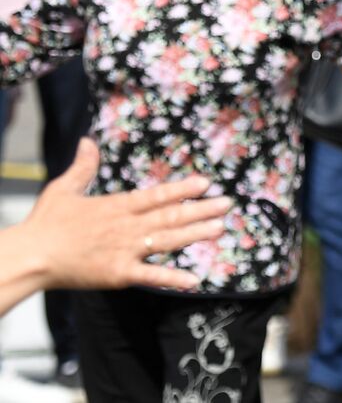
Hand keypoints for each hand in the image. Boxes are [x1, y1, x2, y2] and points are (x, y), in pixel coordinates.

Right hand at [24, 139, 230, 291]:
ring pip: (168, 241)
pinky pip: (151, 276)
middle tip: (228, 203)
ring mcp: (125, 251)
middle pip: (171, 216)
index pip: (157, 195)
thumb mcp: (64, 189)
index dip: (182, 189)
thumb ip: (83, 167)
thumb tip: (88, 141)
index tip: (206, 183)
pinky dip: (173, 278)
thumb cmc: (46, 224)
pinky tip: (195, 280)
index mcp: (117, 206)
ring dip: (196, 234)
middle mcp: (127, 226)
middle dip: (201, 209)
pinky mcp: (119, 274)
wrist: (32, 257)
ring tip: (220, 228)